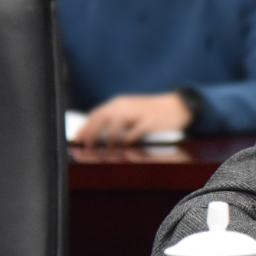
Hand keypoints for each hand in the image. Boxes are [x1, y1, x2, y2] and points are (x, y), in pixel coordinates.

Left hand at [73, 93, 192, 145]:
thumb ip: (115, 119)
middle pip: (101, 119)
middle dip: (92, 135)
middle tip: (87, 149)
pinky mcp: (149, 122)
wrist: (178, 105)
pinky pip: (133, 134)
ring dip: (108, 142)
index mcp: (118, 103)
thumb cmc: (152, 112)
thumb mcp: (131, 110)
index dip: (85, 128)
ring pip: (115, 127)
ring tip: (107, 152)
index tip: (77, 141)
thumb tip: (95, 135)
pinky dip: (126, 142)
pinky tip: (125, 148)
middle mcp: (125, 106)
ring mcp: (137, 113)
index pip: (96, 115)